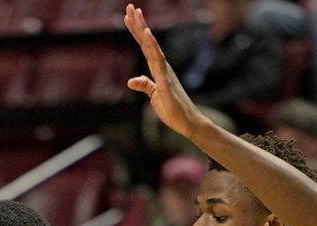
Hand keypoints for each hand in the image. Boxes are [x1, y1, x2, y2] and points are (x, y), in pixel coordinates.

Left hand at [124, 4, 207, 138]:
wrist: (187, 122)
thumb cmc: (172, 109)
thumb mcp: (154, 96)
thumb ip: (145, 85)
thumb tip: (130, 80)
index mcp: (158, 69)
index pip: (144, 47)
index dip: (136, 32)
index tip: (129, 17)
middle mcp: (162, 67)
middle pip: (147, 42)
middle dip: (138, 24)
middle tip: (130, 7)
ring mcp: (165, 73)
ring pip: (152, 48)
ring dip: (144, 31)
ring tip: (137, 14)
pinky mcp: (166, 82)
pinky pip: (158, 61)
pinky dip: (152, 47)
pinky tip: (147, 36)